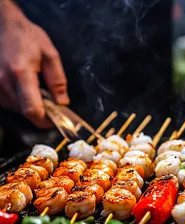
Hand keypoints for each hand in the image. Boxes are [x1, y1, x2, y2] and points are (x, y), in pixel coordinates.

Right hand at [0, 2, 68, 127]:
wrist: (3, 25)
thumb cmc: (28, 37)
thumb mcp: (50, 55)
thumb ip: (58, 81)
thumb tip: (62, 103)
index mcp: (21, 74)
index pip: (32, 110)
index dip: (45, 120)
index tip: (56, 119)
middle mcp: (4, 82)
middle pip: (25, 112)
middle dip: (41, 113)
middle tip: (52, 105)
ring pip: (17, 109)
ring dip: (30, 107)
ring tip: (38, 93)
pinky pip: (8, 103)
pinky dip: (20, 102)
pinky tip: (26, 90)